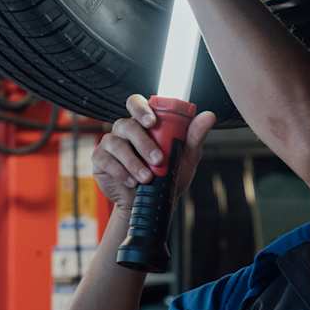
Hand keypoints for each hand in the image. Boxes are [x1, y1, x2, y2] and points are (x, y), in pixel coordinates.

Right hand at [92, 94, 216, 213]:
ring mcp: (110, 144)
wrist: (152, 206)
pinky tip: (132, 182)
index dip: (141, 109)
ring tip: (147, 178)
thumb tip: (209, 116)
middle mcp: (125, 129)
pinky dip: (120, 172)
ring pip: (115, 143)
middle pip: (126, 124)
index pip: (136, 103)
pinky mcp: (100, 160)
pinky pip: (105, 160)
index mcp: (144, 123)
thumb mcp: (185, 157)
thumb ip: (194, 136)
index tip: (152, 122)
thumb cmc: (168, 176)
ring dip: (133, 161)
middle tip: (158, 159)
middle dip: (142, 142)